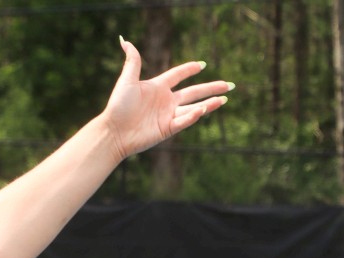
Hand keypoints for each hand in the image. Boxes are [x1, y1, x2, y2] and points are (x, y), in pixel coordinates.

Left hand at [101, 37, 233, 158]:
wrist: (114, 131)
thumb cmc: (118, 106)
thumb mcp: (127, 80)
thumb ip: (132, 61)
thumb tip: (126, 41)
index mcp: (157, 87)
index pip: (178, 75)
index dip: (189, 69)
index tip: (202, 65)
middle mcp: (166, 101)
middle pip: (194, 92)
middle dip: (211, 88)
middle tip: (228, 85)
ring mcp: (168, 115)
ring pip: (195, 107)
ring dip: (210, 103)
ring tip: (224, 99)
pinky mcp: (168, 129)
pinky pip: (185, 120)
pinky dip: (195, 115)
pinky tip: (205, 108)